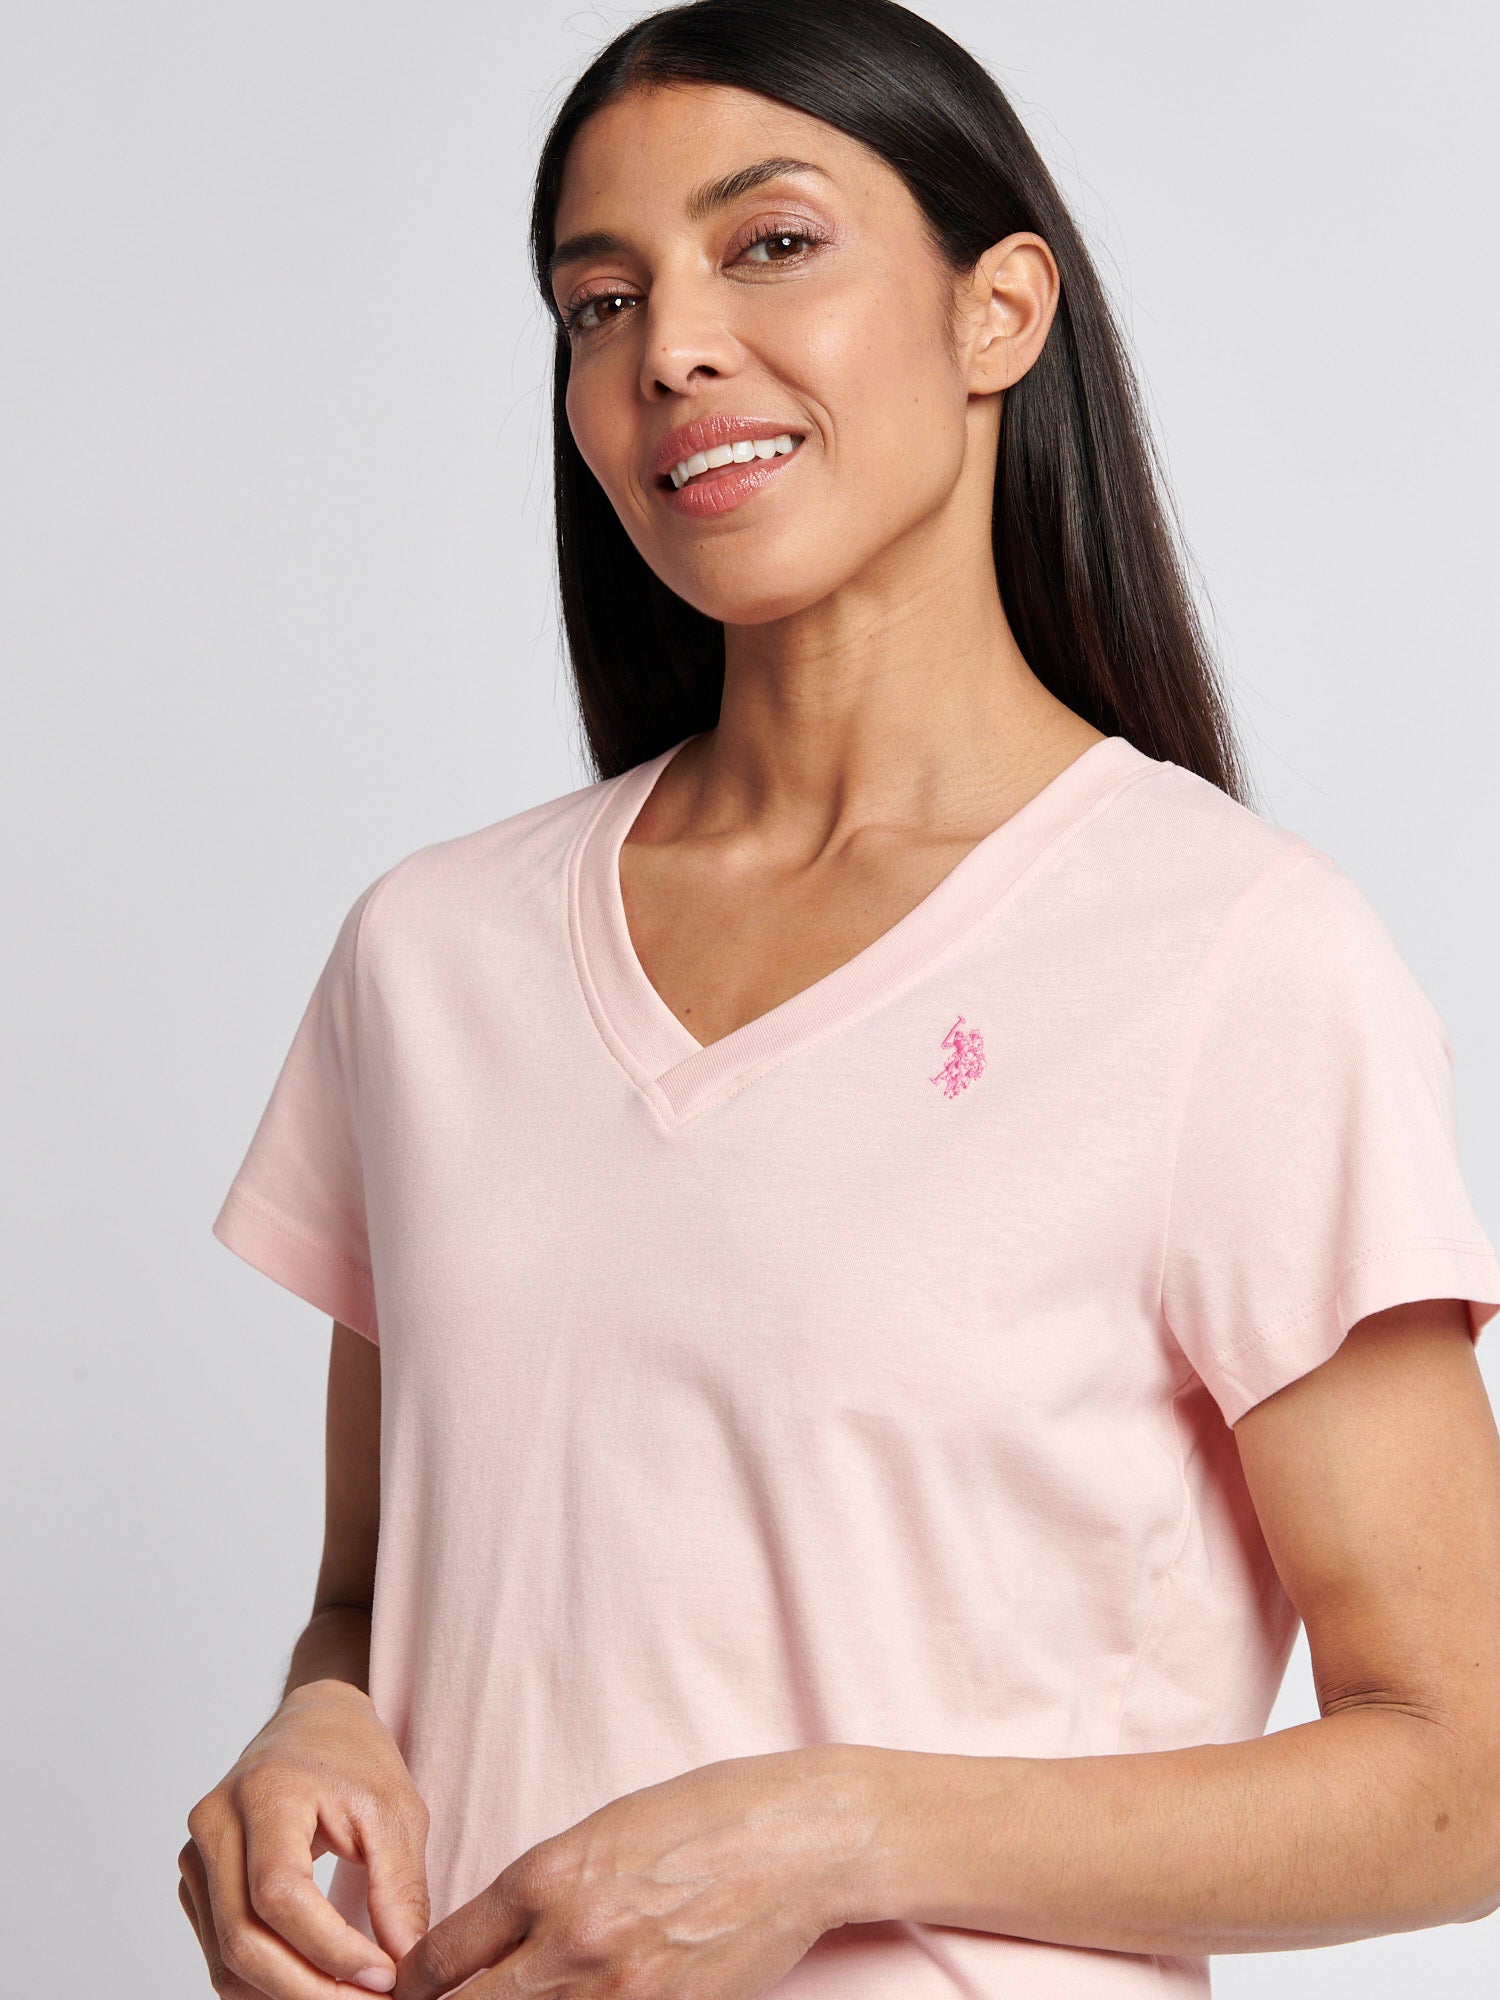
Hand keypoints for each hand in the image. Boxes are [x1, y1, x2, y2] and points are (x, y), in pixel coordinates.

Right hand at [179, 1678, 431, 1996]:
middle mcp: (215, 1824)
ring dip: (287, 1995)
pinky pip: (221, 1954)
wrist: (312, 1725)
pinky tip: (315, 1985)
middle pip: (244, 1938)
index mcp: (265, 1793)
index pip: (281, 1893)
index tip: (385, 1977)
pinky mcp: (197, 1884)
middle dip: (309, 1989)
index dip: (331, 1949)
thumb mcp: (395, 1810)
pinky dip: (266, 1984)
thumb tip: (402, 1963)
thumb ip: (399, 1886)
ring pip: (226, 1958)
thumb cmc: (355, 1760)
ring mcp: (196, 1856)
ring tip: (350, 1998)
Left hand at [393, 1743, 877, 1998]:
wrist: (795, 1840)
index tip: (411, 1995)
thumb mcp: (601, 1831)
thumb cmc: (702, 1815)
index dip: (414, 1986)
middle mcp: (569, 1942)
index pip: (442, 1957)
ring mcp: (617, 1994)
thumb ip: (540, 1890)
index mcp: (545, 1877)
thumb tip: (492, 1944)